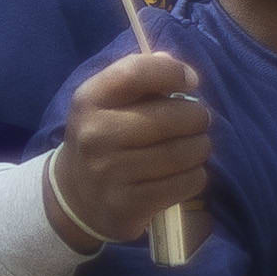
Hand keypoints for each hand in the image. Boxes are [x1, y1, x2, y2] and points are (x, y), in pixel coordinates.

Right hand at [45, 48, 212, 246]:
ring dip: (200, 147)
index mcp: (88, 100)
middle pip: (170, 117)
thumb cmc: (104, 137)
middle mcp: (95, 135)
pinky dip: (196, 175)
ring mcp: (110, 173)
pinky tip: (186, 172)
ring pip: (183, 153)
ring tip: (195, 146)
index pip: (135, 72)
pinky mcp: (129, 204)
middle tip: (199, 120)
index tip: (190, 82)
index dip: (173, 73)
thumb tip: (180, 71)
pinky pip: (185, 183)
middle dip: (197, 116)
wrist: (76, 195)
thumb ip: (141, 78)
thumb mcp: (108, 102)